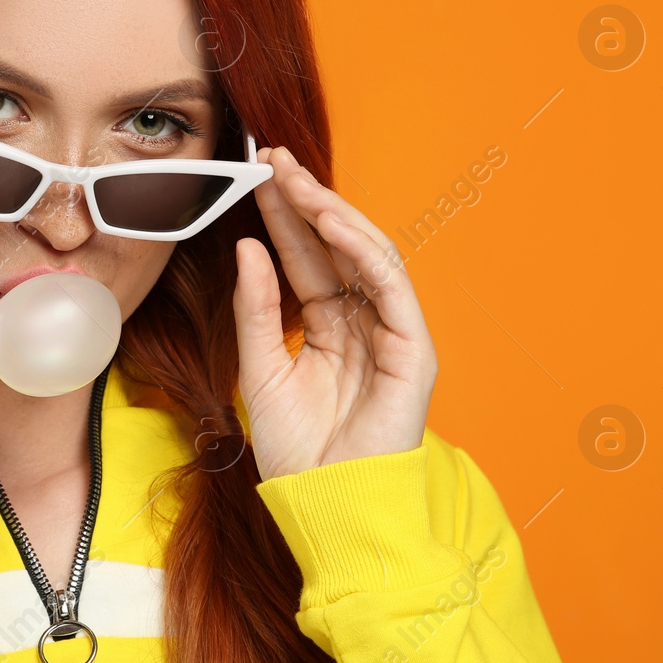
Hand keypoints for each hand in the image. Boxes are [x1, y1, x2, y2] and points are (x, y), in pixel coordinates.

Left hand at [233, 146, 435, 480]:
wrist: (323, 505)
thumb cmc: (294, 451)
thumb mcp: (260, 369)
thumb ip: (257, 308)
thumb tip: (248, 245)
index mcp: (327, 327)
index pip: (305, 257)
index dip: (283, 214)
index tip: (257, 172)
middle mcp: (361, 322)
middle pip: (334, 247)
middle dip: (305, 199)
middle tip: (274, 157)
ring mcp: (391, 333)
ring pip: (366, 255)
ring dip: (332, 213)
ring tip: (296, 180)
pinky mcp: (413, 350)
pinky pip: (390, 285)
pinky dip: (362, 249)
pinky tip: (330, 222)